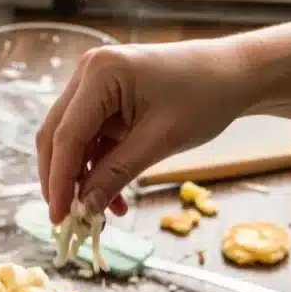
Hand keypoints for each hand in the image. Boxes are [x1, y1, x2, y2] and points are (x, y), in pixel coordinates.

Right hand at [36, 37, 251, 223]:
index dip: (58, 181)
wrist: (233, 76)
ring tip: (101, 212)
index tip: (58, 217)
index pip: (66, 136)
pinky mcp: (106, 100)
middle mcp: (89, 73)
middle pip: (57, 136)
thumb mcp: (159, 142)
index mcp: (100, 74)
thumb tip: (85, 208)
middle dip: (61, 181)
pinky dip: (97, 169)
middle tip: (67, 219)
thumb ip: (116, 174)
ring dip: (82, 179)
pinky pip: (91, 141)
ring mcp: (95, 85)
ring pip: (71, 142)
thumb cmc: (204, 97)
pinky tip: (114, 196)